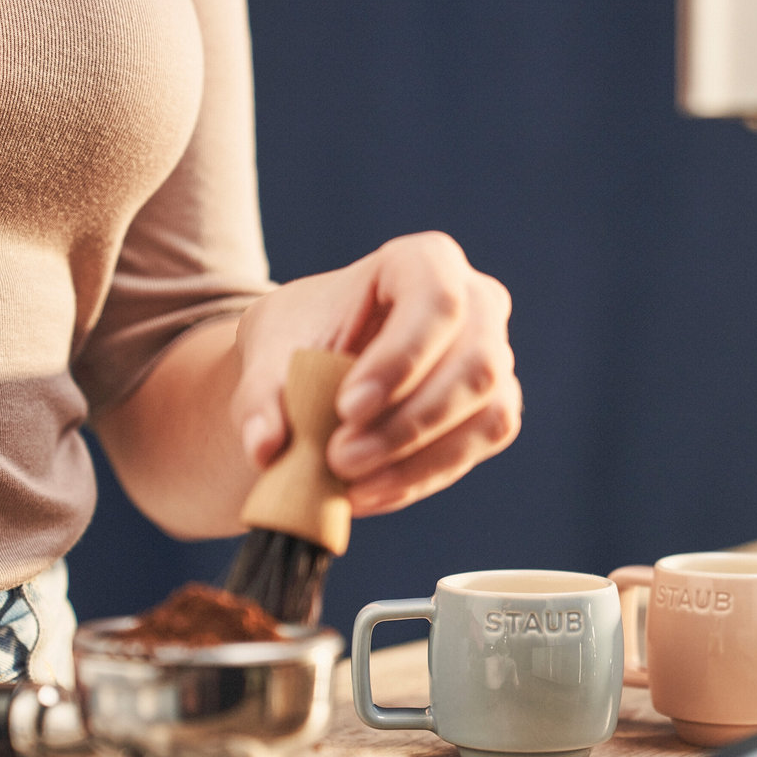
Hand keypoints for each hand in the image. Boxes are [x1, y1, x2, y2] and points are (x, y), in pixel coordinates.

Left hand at [234, 231, 521, 515]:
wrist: (315, 364)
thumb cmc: (302, 337)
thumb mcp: (269, 350)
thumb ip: (262, 395)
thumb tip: (265, 447)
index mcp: (425, 263)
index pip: (437, 302)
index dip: (401, 359)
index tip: (346, 408)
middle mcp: (476, 305)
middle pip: (476, 365)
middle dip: (408, 424)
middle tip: (340, 459)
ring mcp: (494, 360)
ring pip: (488, 415)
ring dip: (418, 460)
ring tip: (349, 487)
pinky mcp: (493, 410)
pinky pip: (476, 450)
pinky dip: (421, 479)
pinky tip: (368, 494)